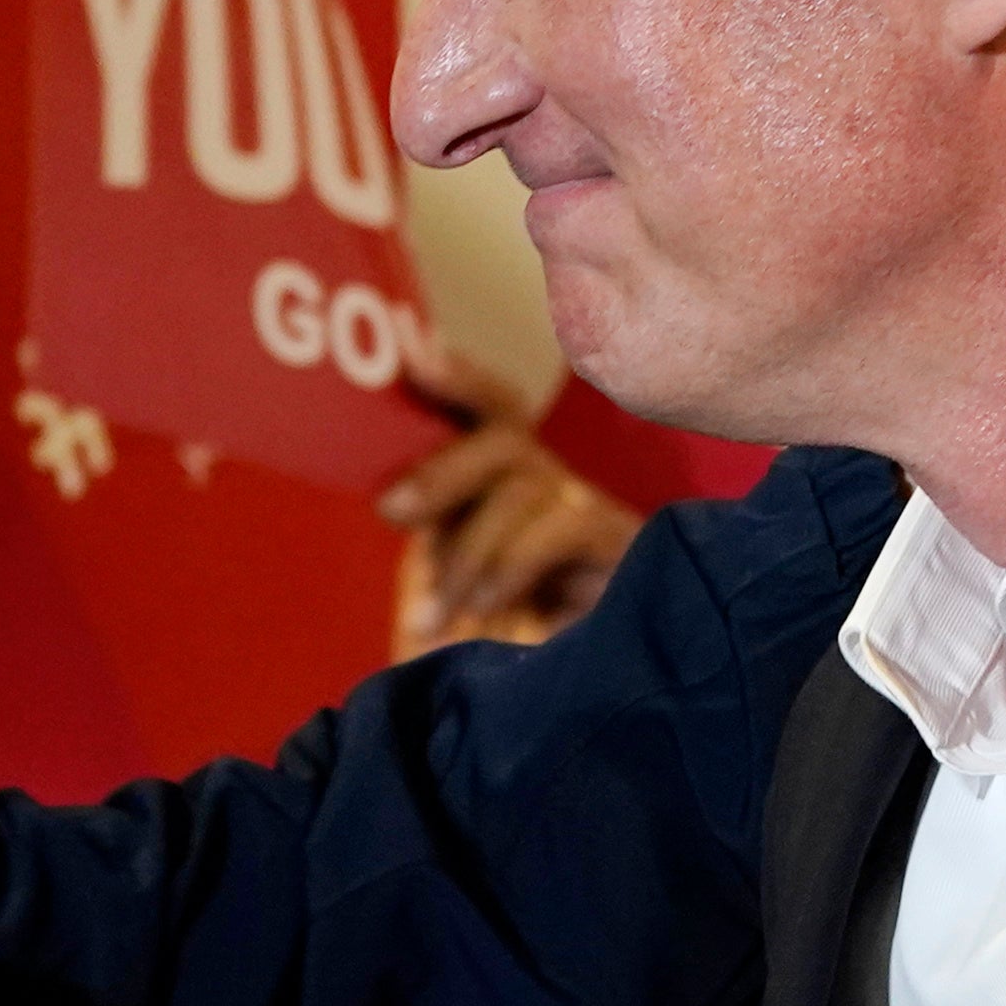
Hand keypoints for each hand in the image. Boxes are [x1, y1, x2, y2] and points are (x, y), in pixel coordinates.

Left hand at [383, 357, 639, 657]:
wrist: (598, 651)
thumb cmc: (514, 598)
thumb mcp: (465, 551)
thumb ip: (436, 517)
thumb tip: (390, 501)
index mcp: (508, 466)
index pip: (490, 403)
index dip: (459, 376)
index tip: (415, 353)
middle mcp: (549, 472)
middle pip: (501, 440)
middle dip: (441, 472)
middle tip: (390, 511)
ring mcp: (585, 504)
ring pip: (520, 492)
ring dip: (466, 552)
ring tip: (435, 611)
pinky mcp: (614, 542)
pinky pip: (560, 530)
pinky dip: (512, 565)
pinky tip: (485, 604)